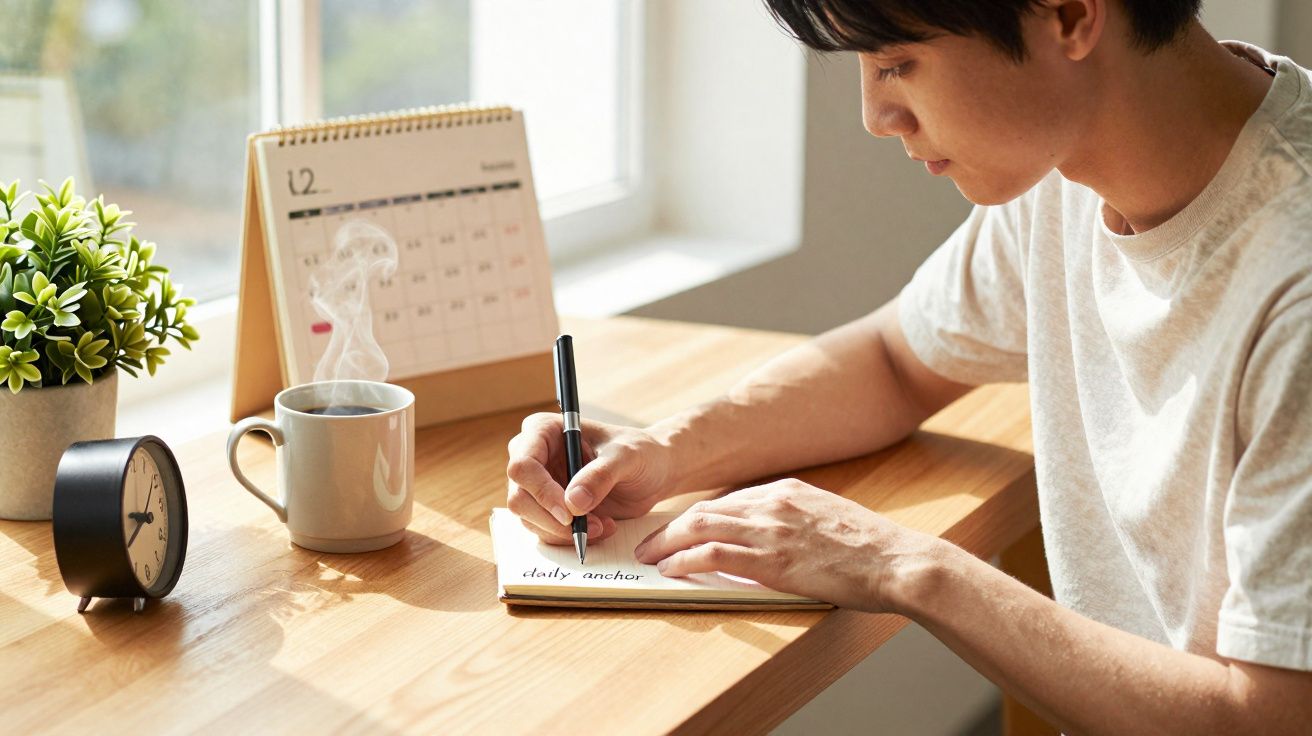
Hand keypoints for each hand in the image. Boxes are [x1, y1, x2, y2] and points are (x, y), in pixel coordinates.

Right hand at [506, 412, 675, 544]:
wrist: (652, 471)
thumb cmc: (639, 452)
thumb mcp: (626, 457)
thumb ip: (601, 475)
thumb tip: (573, 502)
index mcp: (543, 431)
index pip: (522, 465)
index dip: (541, 492)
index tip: (570, 514)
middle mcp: (533, 457)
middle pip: (519, 498)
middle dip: (554, 520)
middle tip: (594, 526)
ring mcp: (538, 485)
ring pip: (530, 520)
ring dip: (565, 532)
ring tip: (604, 525)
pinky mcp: (548, 508)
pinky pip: (545, 531)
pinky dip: (571, 538)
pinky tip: (601, 527)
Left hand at [633, 479, 939, 611]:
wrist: (898, 561)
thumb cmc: (872, 549)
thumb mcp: (829, 518)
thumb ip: (796, 520)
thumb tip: (772, 537)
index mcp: (788, 490)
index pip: (728, 501)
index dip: (697, 517)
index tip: (680, 529)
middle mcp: (774, 503)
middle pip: (705, 511)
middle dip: (671, 528)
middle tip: (649, 543)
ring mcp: (771, 530)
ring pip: (701, 528)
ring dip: (667, 544)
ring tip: (649, 558)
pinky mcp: (773, 561)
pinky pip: (714, 555)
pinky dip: (685, 560)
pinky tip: (671, 570)